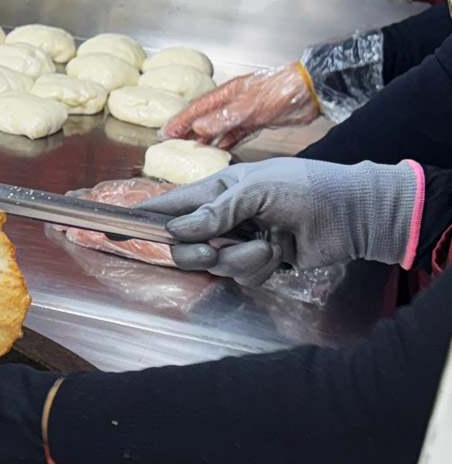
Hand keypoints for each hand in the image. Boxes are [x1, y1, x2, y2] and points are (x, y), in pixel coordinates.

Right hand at [135, 157, 420, 285]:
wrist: (353, 214)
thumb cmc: (306, 188)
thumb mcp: (257, 190)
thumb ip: (215, 211)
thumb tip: (178, 232)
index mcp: (214, 190)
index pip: (166, 205)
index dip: (138, 218)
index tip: (110, 229)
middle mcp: (221, 217)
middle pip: (182, 245)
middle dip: (197, 251)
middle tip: (215, 249)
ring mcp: (238, 240)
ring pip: (214, 263)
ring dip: (242, 258)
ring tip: (270, 242)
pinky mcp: (258, 262)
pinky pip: (241, 275)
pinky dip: (260, 267)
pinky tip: (281, 252)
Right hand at [161, 65, 317, 148]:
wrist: (312, 91)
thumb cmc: (282, 91)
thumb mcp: (249, 107)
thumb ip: (223, 118)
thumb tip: (199, 128)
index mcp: (227, 94)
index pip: (197, 110)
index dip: (180, 121)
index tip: (166, 133)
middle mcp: (233, 102)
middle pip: (205, 118)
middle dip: (189, 131)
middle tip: (174, 144)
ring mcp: (245, 112)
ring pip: (219, 128)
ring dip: (207, 139)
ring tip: (194, 151)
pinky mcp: (258, 121)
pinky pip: (236, 134)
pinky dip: (227, 142)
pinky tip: (221, 151)